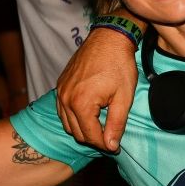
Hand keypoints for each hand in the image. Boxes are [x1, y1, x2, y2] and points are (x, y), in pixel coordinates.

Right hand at [55, 27, 138, 150]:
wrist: (108, 38)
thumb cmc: (119, 65)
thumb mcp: (124, 97)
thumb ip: (116, 124)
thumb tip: (111, 146)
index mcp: (81, 104)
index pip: (90, 136)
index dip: (105, 145)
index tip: (116, 147)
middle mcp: (65, 99)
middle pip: (77, 133)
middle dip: (95, 138)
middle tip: (111, 137)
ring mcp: (60, 92)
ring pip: (68, 124)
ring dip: (84, 129)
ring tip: (102, 126)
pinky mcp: (60, 86)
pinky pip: (63, 111)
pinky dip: (75, 117)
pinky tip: (90, 114)